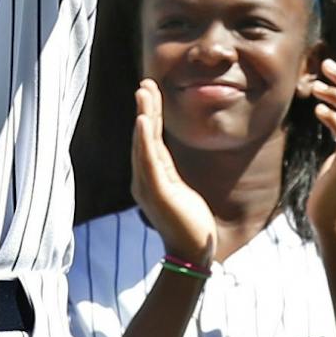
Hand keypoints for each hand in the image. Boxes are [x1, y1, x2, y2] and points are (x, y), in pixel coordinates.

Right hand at [130, 79, 216, 270]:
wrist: (192, 253)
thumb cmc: (190, 226)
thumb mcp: (181, 193)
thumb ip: (170, 175)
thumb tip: (165, 162)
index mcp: (150, 177)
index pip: (148, 141)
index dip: (149, 116)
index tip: (150, 93)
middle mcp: (143, 178)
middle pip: (143, 137)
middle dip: (145, 108)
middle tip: (146, 83)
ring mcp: (148, 184)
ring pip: (144, 143)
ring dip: (144, 116)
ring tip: (144, 93)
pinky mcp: (156, 191)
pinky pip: (148, 160)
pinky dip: (144, 138)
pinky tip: (144, 121)